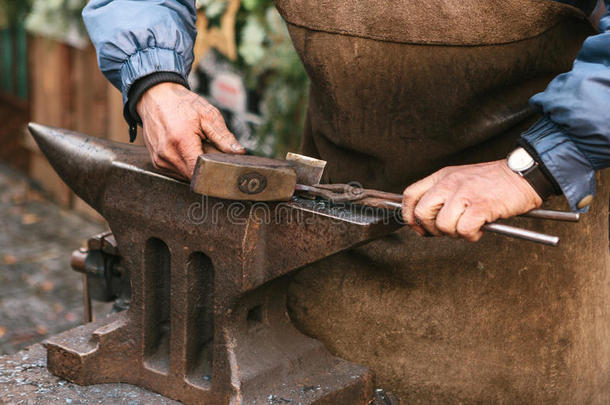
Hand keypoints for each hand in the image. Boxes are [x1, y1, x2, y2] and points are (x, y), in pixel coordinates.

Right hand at [137, 82, 244, 178]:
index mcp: (181, 142)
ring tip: (194, 146)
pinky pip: (177, 172)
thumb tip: (239, 152)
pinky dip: (185, 163)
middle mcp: (167, 155)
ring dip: (194, 165)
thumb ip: (224, 137)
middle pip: (195, 176)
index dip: (214, 171)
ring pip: (186, 176)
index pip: (201, 172)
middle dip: (206, 167)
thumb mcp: (208, 115)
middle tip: (208, 148)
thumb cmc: (181, 103)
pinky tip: (185, 148)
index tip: (222, 165)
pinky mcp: (157, 163)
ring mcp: (160, 161)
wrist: (156, 97)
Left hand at [401, 160, 542, 241]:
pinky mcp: (481, 206)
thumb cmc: (494, 182)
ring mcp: (464, 194)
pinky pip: (464, 230)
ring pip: (442, 225)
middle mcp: (449, 183)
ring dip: (455, 233)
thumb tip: (426, 220)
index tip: (420, 228)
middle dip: (431, 229)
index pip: (410, 195)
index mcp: (441, 177)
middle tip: (448, 230)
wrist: (524, 174)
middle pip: (421, 213)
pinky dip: (471, 235)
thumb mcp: (460, 180)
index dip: (409, 216)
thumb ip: (442, 195)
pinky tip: (480, 228)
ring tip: (469, 226)